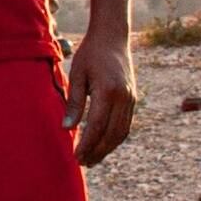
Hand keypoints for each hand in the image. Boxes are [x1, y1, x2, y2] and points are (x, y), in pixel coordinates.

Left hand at [66, 24, 136, 162]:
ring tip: (92, 159)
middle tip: (83, 163)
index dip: (87, 145)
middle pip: (111, 134)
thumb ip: (74, 103)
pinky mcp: (133, 99)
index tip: (76, 156)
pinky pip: (125, 124)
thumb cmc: (90, 54)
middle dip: (97, 151)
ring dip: (107, 148)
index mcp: (108, 90)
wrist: (112, 37)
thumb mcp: (77, 75)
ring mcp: (131, 98)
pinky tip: (103, 144)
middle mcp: (124, 97)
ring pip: (121, 132)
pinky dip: (114, 138)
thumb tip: (67, 129)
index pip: (97, 126)